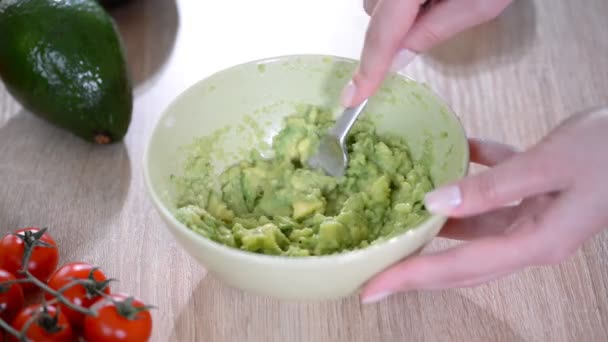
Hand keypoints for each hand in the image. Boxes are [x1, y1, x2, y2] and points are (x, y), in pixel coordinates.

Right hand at [342, 0, 512, 106]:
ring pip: (375, 1)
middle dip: (391, 32)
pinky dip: (400, 0)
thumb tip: (396, 61)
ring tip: (437, 0)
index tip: (353, 98)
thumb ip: (432, 32)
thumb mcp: (479, 4)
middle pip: (373, 14)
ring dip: (396, 14)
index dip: (369, 70)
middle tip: (434, 22)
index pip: (382, 34)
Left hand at [361, 106, 607, 303]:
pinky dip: (476, 175)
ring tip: (400, 218)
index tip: (371, 289)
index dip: (411, 278)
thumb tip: (434, 203)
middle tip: (376, 270)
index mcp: (535, 243)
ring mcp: (536, 219)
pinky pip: (497, 193)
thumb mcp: (546, 166)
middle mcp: (532, 240)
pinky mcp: (540, 196)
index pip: (458, 268)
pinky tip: (460, 152)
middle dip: (417, 267)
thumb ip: (490, 187)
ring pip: (475, 229)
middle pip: (462, 261)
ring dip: (440, 223)